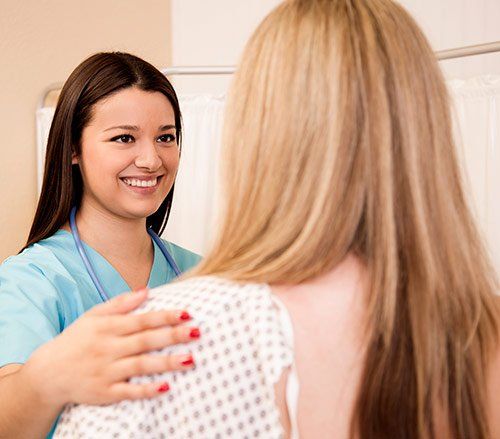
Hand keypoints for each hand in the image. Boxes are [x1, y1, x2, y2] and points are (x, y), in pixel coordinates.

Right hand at [22, 289, 198, 406]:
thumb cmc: (75, 340)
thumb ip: (120, 303)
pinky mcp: (104, 392)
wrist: (47, 373)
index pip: (141, 320)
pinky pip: (128, 391)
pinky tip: (166, 387)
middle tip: (196, 332)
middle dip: (172, 336)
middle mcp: (108, 348)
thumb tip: (147, 290)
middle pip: (145, 341)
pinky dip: (146, 390)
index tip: (186, 313)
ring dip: (166, 363)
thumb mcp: (93, 316)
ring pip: (140, 365)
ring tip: (190, 359)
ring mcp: (106, 371)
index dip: (164, 317)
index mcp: (107, 327)